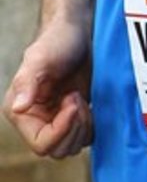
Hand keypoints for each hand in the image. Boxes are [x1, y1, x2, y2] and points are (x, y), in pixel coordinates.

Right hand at [5, 20, 92, 158]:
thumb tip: (18, 107)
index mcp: (22, 113)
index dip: (62, 129)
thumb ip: (28, 82)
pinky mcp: (75, 117)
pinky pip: (85, 136)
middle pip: (58, 150)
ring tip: (82, 97)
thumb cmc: (57, 41)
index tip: (74, 100)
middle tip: (78, 97)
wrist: (78, 31)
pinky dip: (93, 125)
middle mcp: (37, 121)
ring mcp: (57, 120)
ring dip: (84, 126)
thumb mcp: (40, 58)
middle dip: (75, 127)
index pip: (41, 144)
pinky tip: (92, 102)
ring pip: (72, 146)